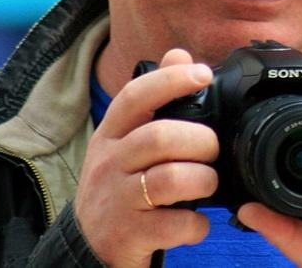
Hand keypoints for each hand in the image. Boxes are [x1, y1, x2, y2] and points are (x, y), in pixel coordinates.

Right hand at [73, 49, 217, 266]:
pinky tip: (197, 221)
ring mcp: (117, 200)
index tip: (202, 74)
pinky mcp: (129, 235)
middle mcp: (109, 163)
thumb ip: (153, 100)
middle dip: (200, 140)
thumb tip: (178, 54)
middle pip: (159, 137)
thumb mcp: (125, 140)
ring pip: (170, 179)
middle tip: (212, 149)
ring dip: (203, 179)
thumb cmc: (118, 185)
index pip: (134, 96)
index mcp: (111, 134)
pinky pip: (174, 224)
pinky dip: (196, 223)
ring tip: (208, 183)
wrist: (89, 247)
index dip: (170, 80)